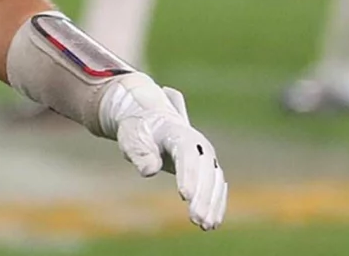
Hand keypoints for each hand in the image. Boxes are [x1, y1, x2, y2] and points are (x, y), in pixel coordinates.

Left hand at [100, 74, 227, 230]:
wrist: (153, 122)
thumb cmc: (140, 131)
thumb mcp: (131, 138)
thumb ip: (140, 152)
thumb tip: (149, 170)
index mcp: (178, 132)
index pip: (187, 153)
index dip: (187, 174)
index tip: (184, 197)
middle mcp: (198, 144)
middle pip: (205, 169)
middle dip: (203, 195)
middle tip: (197, 219)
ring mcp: (206, 156)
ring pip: (215, 180)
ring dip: (212, 204)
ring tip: (206, 226)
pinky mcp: (209, 169)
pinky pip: (217, 187)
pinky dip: (217, 204)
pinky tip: (213, 223)